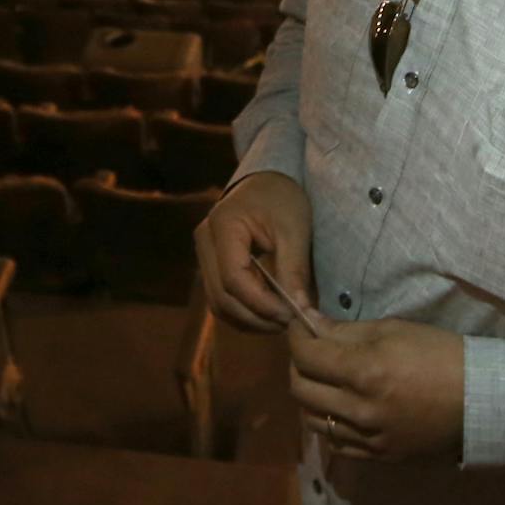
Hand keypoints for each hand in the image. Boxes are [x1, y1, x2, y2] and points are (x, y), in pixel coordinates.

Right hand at [194, 172, 312, 332]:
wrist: (268, 181)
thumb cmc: (283, 198)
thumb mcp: (295, 230)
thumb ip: (294, 270)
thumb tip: (301, 311)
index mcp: (223, 226)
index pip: (234, 278)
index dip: (261, 304)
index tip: (291, 316)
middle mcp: (204, 242)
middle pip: (221, 296)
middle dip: (256, 317)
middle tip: (290, 324)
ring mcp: (203, 254)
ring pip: (218, 302)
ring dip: (249, 319)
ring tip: (281, 321)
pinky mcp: (210, 264)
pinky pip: (221, 297)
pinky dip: (243, 311)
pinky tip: (268, 313)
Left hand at [288, 318, 465, 462]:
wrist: (482, 401)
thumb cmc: (441, 355)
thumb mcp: (394, 331)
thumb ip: (345, 331)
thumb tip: (309, 323)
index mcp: (364, 372)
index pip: (306, 354)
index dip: (295, 334)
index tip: (299, 323)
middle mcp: (360, 410)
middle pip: (300, 388)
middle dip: (297, 363)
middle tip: (310, 349)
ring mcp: (368, 438)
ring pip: (312, 419)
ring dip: (309, 395)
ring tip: (323, 379)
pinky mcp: (379, 457)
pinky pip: (336, 443)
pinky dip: (329, 423)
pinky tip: (340, 408)